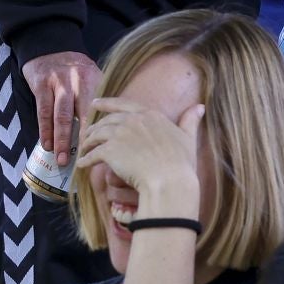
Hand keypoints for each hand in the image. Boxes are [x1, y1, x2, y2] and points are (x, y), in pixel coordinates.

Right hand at [22, 50, 100, 164]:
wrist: (49, 46)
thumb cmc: (73, 68)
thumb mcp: (91, 75)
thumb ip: (100, 96)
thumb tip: (113, 124)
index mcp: (96, 80)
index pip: (102, 108)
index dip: (104, 129)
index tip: (107, 149)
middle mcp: (79, 81)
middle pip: (84, 114)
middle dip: (85, 138)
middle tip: (85, 159)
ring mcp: (59, 83)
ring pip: (62, 116)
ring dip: (61, 140)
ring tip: (61, 159)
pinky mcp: (41, 85)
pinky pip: (44, 111)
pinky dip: (45, 130)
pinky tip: (46, 144)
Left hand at [75, 97, 203, 214]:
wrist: (168, 180)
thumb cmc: (181, 162)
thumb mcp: (188, 138)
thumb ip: (190, 121)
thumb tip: (200, 107)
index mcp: (150, 115)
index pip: (124, 104)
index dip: (108, 103)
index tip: (96, 103)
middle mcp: (132, 120)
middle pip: (107, 120)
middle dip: (95, 126)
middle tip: (87, 132)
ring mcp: (119, 134)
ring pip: (97, 135)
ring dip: (88, 142)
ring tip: (85, 149)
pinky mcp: (109, 151)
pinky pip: (92, 154)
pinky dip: (86, 159)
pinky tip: (82, 165)